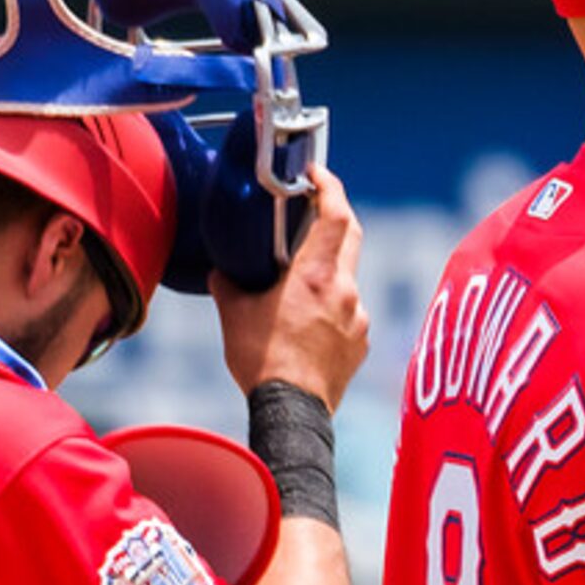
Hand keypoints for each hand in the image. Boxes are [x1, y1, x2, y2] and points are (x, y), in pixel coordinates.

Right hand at [216, 164, 367, 408]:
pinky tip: (308, 321)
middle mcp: (346, 291)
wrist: (293, 411)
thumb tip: (223, 271)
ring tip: (297, 283)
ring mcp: (359, 317)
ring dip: (327, 271)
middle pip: (350, 237)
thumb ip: (229, 283)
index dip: (330, 187)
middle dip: (333, 218)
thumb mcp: (235, 314)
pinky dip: (332, 305)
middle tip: (312, 210)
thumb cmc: (263, 361)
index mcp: (316, 276)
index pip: (337, 215)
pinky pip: (349, 311)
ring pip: (348, 278)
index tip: (316, 174)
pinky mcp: (362, 341)